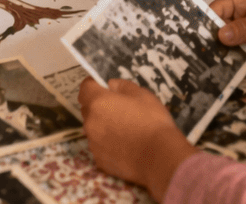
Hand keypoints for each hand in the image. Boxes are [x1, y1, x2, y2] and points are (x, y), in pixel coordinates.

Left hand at [79, 77, 197, 198]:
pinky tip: (125, 146)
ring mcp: (93, 143)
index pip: (85, 87)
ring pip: (93, 129)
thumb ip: (122, 86)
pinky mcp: (99, 159)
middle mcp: (90, 122)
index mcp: (98, 102)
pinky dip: (108, 144)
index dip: (94, 85)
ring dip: (103, 126)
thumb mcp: (142, 94)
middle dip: (99, 106)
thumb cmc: (152, 121)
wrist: (160, 157)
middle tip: (119, 109)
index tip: (105, 87)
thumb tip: (111, 85)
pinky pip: (100, 146)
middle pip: (88, 109)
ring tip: (125, 131)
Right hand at [208, 0, 245, 65]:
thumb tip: (221, 36)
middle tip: (218, 57)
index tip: (200, 40)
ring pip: (231, 47)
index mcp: (240, 1)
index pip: (216, 11)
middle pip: (220, 31)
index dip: (206, 24)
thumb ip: (245, 28)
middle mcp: (240, 17)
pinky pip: (243, 57)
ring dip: (238, 56)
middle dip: (221, 45)